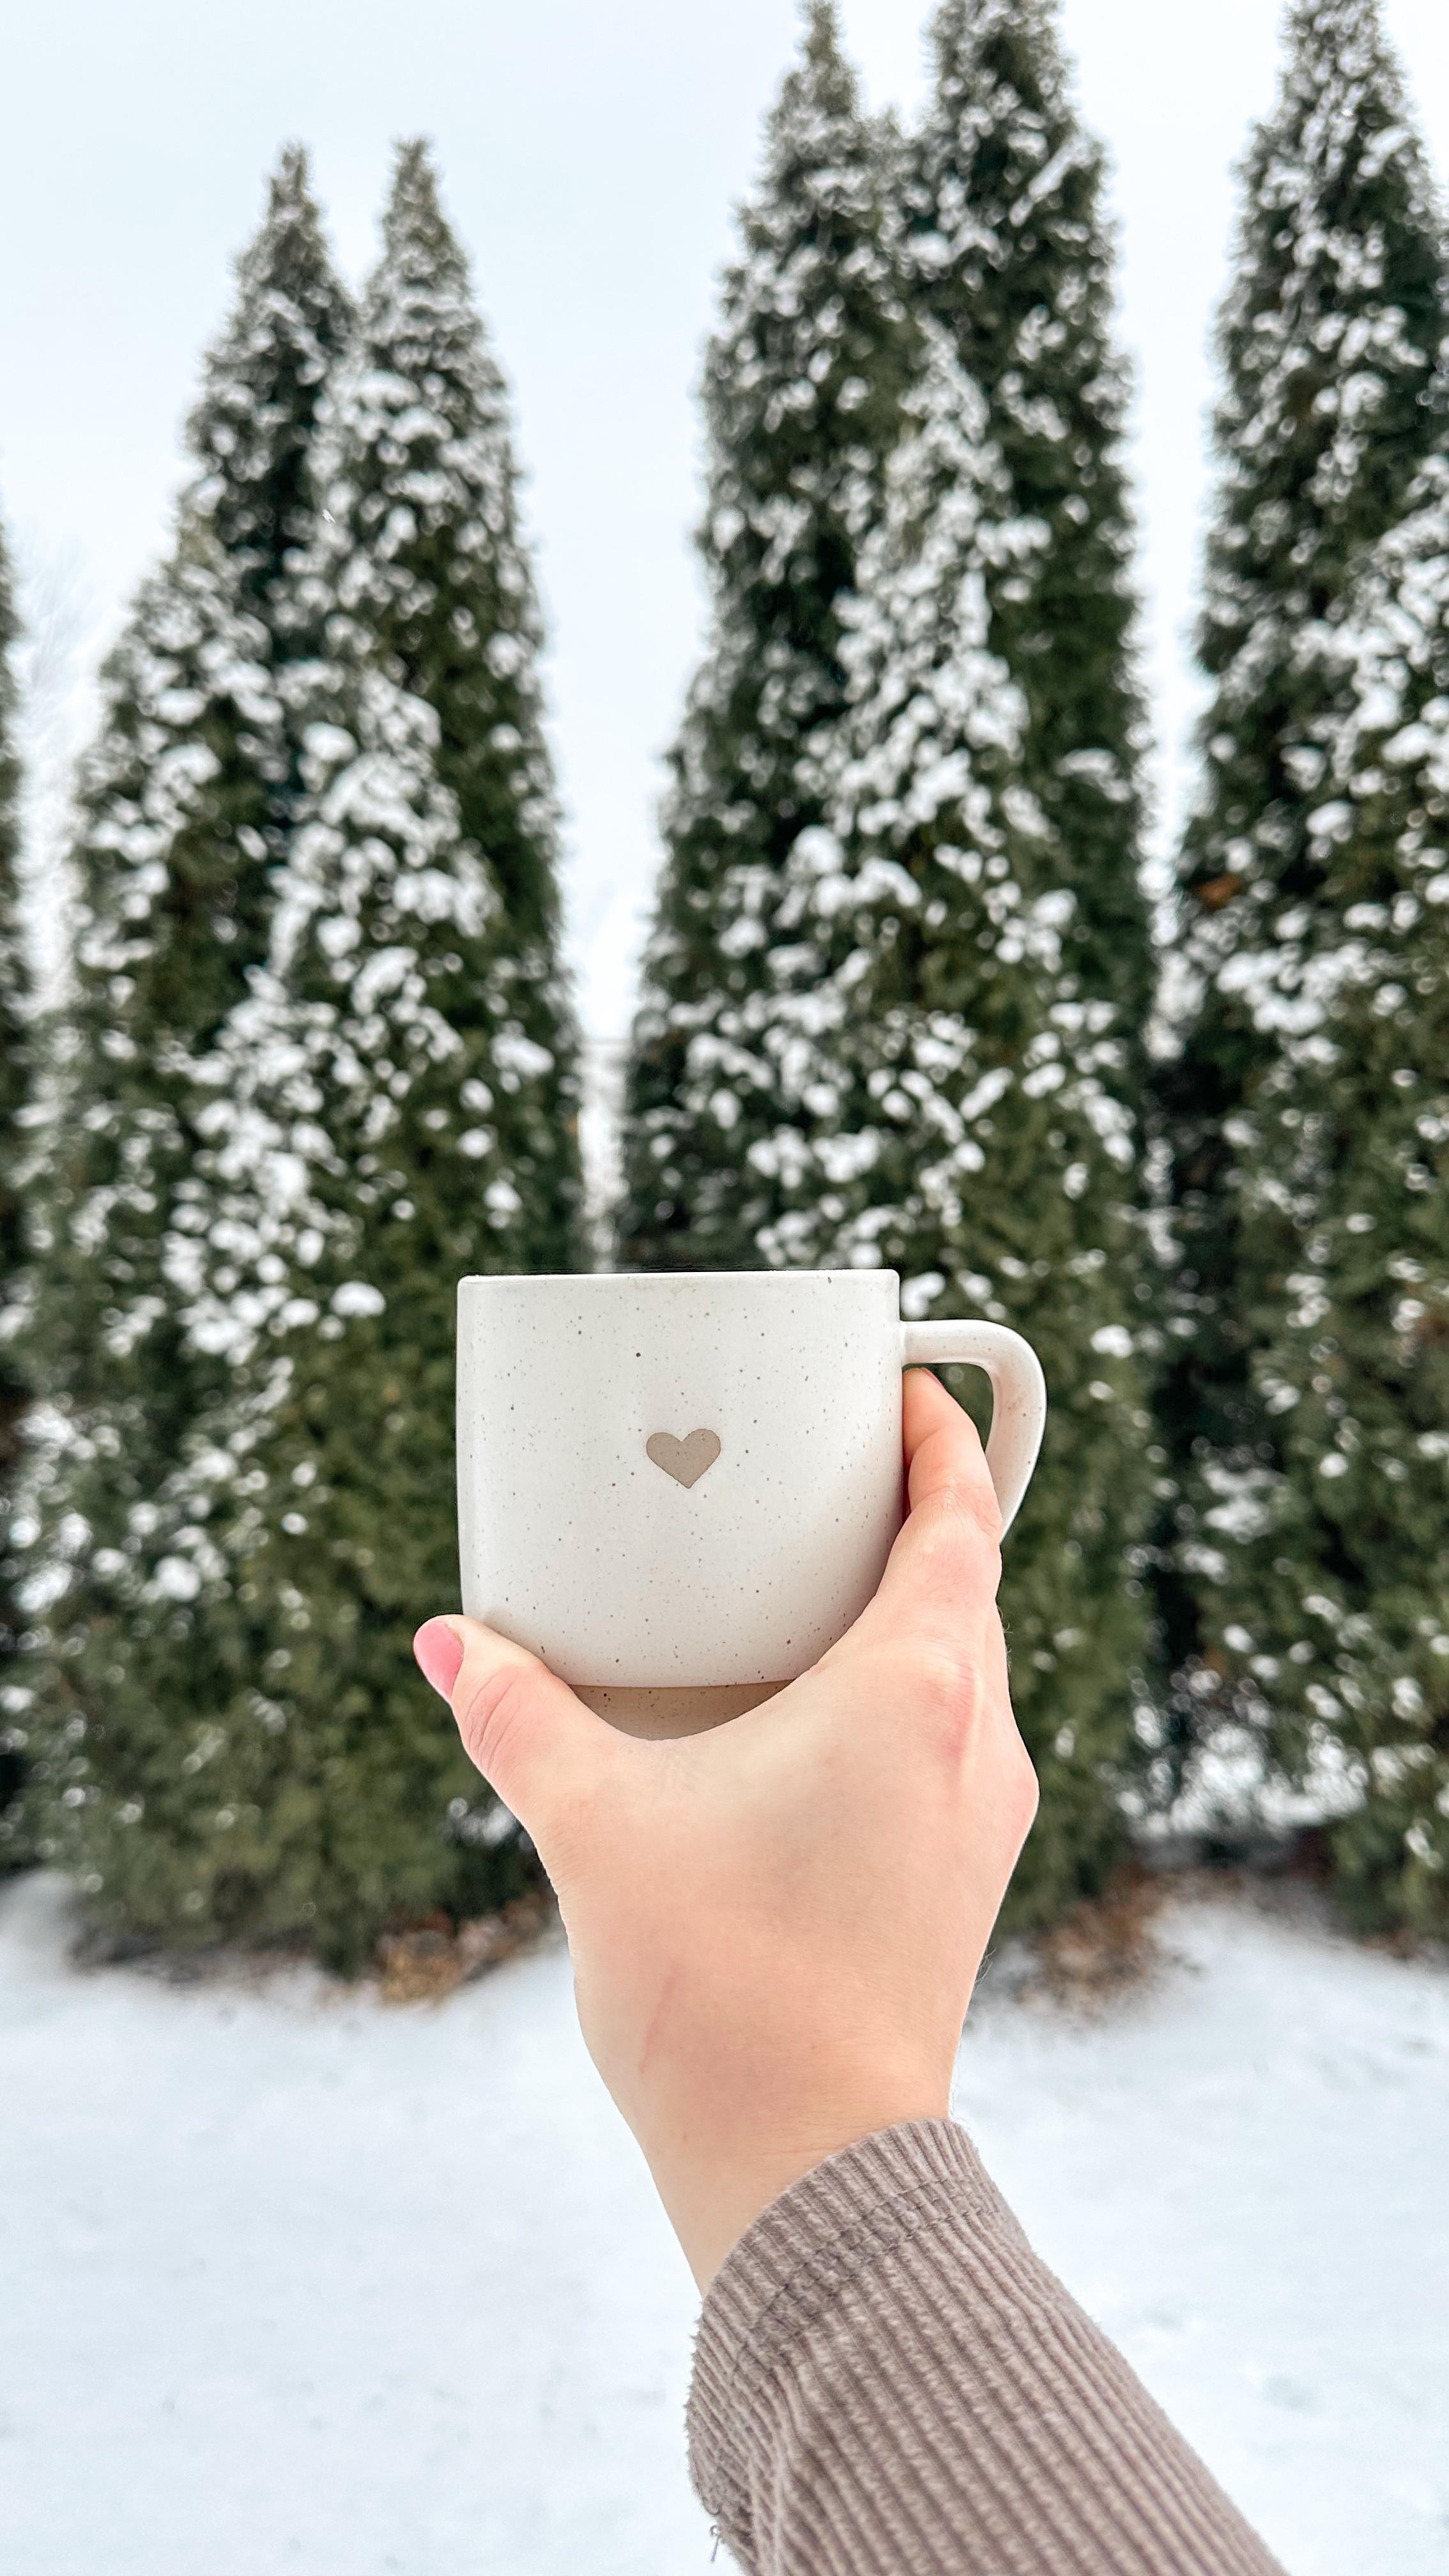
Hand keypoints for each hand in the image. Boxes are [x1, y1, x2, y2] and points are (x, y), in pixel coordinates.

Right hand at [414, 1368, 1037, 2288]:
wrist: (811, 2168)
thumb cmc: (725, 1986)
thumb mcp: (598, 1825)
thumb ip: (522, 1718)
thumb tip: (454, 1643)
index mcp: (918, 1688)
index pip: (962, 1520)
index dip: (942, 1441)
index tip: (905, 1391)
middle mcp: (978, 1742)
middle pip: (968, 1588)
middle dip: (909, 1521)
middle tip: (825, 1481)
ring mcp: (983, 1822)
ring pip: (964, 1673)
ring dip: (906, 1616)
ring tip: (809, 1595)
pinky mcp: (962, 1885)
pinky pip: (949, 1746)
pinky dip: (897, 1702)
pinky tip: (808, 1730)